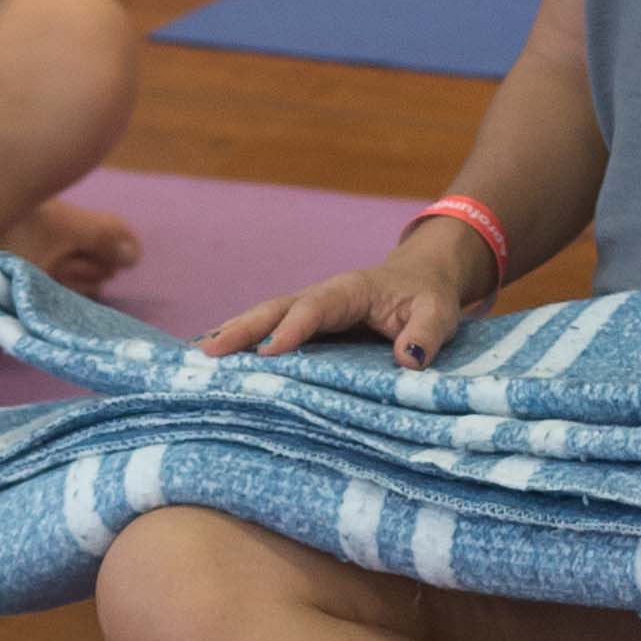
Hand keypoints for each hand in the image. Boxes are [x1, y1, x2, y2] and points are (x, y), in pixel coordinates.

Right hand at [203, 233, 482, 369]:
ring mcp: (308, 311)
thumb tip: (409, 360)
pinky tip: (219, 361)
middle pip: (275, 309)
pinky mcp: (305, 326)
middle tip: (210, 351)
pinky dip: (243, 344)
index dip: (292, 328)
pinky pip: (269, 332)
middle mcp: (321, 297)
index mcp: (349, 290)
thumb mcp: (439, 312)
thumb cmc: (427, 296)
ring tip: (202, 357)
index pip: (316, 308)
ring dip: (234, 335)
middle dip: (243, 329)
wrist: (419, 279)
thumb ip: (426, 333)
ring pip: (265, 319)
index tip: (269, 351)